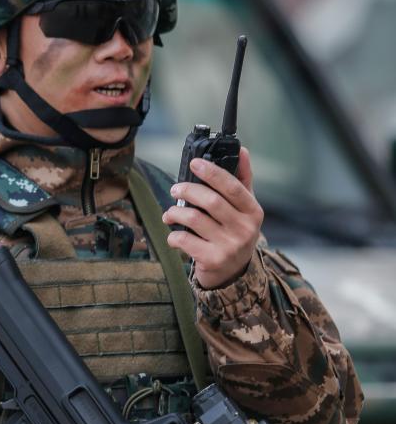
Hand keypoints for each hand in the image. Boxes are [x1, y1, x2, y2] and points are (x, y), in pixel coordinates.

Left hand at [162, 147, 262, 288]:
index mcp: (253, 211)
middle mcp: (245, 229)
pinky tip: (173, 234)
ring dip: (175, 213)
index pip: (232, 187)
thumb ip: (242, 180)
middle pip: (211, 201)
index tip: (194, 163)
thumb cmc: (235, 233)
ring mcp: (229, 246)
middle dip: (188, 190)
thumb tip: (242, 150)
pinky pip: (184, 240)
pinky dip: (173, 235)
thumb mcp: (244, 208)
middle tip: (175, 189)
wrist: (232, 273)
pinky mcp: (212, 260)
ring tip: (170, 213)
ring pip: (194, 219)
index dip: (212, 173)